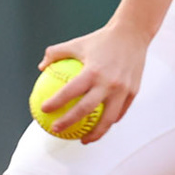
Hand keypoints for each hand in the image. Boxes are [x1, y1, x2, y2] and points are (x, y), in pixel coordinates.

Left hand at [37, 21, 150, 142]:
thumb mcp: (77, 43)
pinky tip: (100, 127)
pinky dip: (109, 121)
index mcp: (93, 71)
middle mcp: (108, 83)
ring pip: (108, 119)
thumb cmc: (101, 39)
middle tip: (56, 130)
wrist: (133, 34)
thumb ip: (56, 53)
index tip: (44, 111)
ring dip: (95, 133)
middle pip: (86, 110)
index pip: (70, 92)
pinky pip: (120, 112)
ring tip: (83, 140)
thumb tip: (41, 67)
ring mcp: (123, 90)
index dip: (55, 103)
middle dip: (69, 123)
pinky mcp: (134, 92)